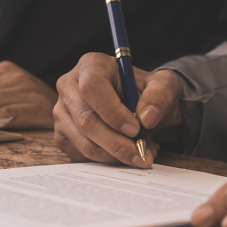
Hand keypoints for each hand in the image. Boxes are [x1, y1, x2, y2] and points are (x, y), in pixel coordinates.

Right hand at [54, 52, 183, 167]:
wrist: (138, 105)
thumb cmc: (146, 90)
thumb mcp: (163, 85)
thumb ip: (159, 96)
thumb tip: (147, 117)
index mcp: (91, 65)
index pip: (92, 88)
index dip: (112, 112)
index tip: (135, 130)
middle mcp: (69, 86)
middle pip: (86, 120)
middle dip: (117, 144)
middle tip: (143, 154)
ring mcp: (62, 112)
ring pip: (84, 142)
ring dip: (116, 156)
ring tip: (142, 154)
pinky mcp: (62, 134)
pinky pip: (81, 155)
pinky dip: (107, 161)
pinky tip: (127, 154)